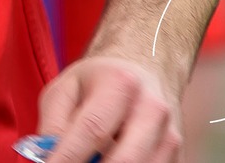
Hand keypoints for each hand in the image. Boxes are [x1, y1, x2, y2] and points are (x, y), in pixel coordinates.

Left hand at [36, 54, 181, 162]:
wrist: (146, 71)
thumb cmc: (99, 82)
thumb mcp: (66, 89)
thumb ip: (53, 124)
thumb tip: (47, 159)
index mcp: (121, 84)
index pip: (93, 130)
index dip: (67, 158)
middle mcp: (152, 110)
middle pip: (124, 160)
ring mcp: (169, 136)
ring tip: (89, 159)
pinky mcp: (177, 156)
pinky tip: (108, 160)